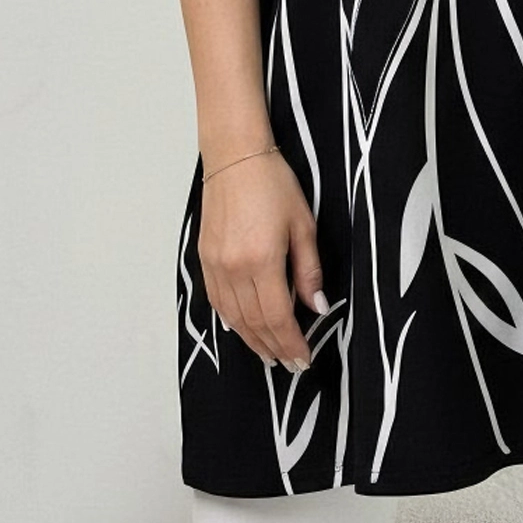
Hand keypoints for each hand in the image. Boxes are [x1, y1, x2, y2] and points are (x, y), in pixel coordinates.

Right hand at [198, 149, 327, 372]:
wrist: (235, 157)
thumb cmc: (273, 183)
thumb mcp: (303, 223)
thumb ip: (309, 268)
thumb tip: (318, 305)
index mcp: (262, 260)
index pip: (278, 317)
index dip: (292, 342)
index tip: (304, 358)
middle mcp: (234, 269)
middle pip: (255, 323)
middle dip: (274, 348)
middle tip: (290, 365)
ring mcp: (216, 265)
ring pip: (234, 317)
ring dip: (252, 340)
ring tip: (269, 355)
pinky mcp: (205, 259)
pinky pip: (217, 301)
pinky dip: (232, 320)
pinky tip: (243, 329)